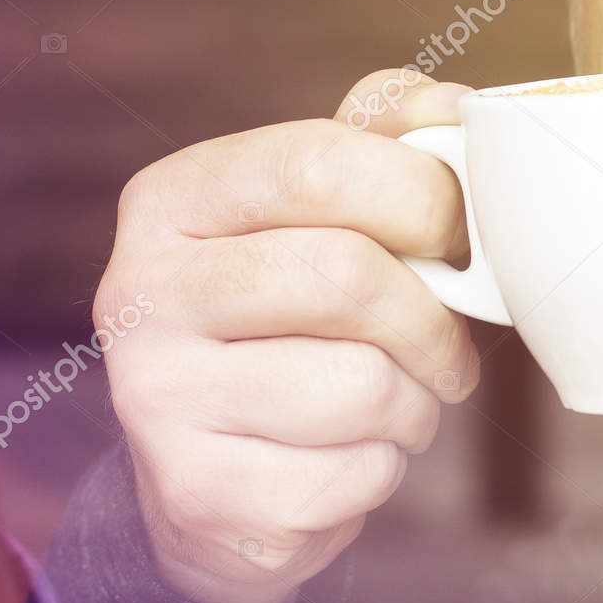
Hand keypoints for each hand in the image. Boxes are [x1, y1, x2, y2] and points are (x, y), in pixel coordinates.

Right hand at [95, 71, 481, 602]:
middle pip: (348, 277)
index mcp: (173, 202)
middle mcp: (141, 293)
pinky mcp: (201, 493)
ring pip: (365, 385)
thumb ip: (379, 148)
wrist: (217, 488)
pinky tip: (344, 459)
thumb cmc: (291, 333)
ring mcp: (158, 400)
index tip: (460, 242)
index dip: (425, 201)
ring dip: (414, 406)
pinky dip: (382, 471)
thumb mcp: (316, 223)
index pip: (320, 163)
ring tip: (389, 407)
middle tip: (448, 350)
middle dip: (433, 323)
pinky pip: (356, 473)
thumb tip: (452, 109)